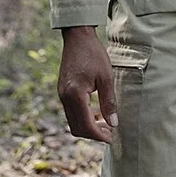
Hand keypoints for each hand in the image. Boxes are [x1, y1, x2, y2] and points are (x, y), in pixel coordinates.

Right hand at [58, 25, 115, 143]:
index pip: (86, 125)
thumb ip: (109, 102)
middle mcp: (65, 97)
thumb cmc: (93, 54)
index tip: (111, 138)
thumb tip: (113, 123)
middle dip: (94, 134)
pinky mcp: (63, 91)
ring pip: (73, 121)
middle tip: (110, 134)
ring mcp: (62, 95)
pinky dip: (84, 117)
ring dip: (89, 126)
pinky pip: (72, 112)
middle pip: (77, 128)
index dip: (99, 135)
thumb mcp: (106, 77)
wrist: (78, 37)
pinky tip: (97, 112)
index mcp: (75, 95)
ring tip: (106, 124)